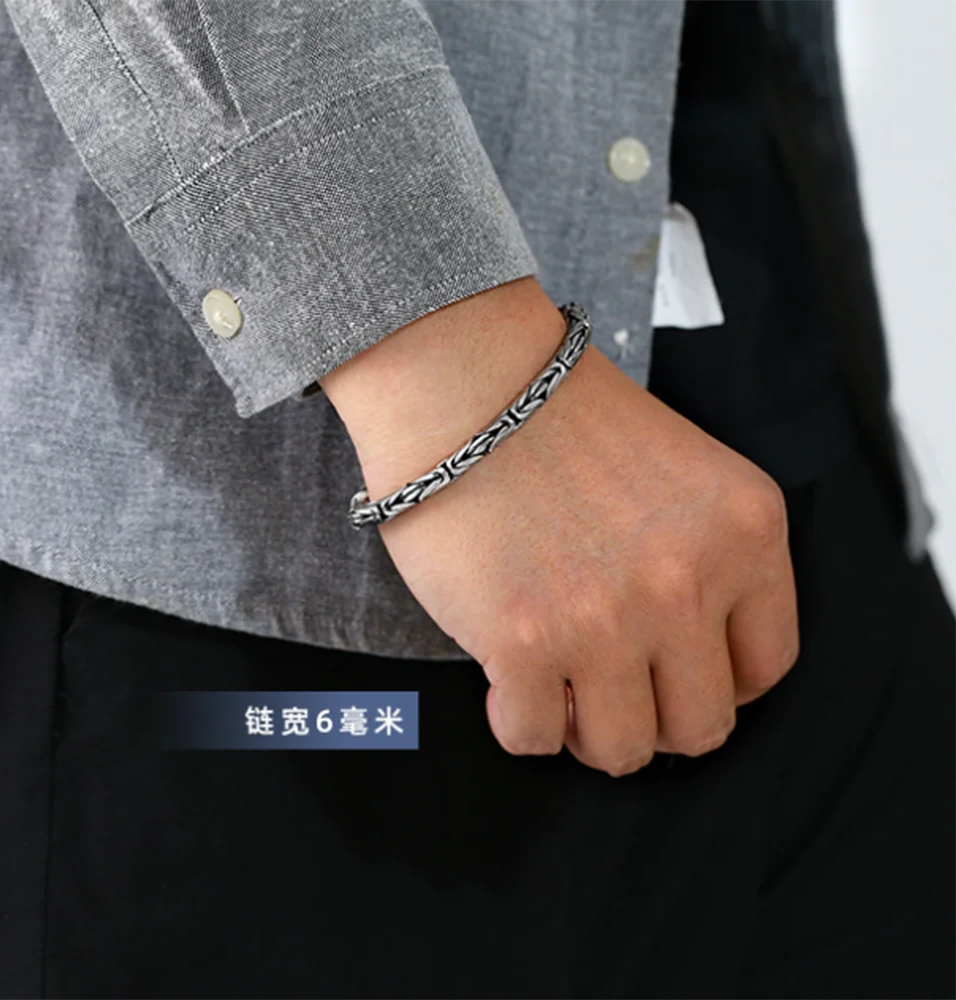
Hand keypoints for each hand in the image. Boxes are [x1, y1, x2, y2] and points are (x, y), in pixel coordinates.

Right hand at [320, 278, 798, 775]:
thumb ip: (707, 561)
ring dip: (586, 729)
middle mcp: (689, 581)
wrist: (464, 375)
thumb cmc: (559, 419)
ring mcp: (608, 618)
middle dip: (652, 718)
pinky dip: (517, 718)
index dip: (714, 685)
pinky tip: (504, 672)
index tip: (672, 674)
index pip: (766, 667)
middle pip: (701, 727)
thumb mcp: (684, 475)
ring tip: (557, 683)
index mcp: (745, 531)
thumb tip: (685, 661)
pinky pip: (532, 737)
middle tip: (608, 686)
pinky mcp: (524, 641)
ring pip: (623, 750)